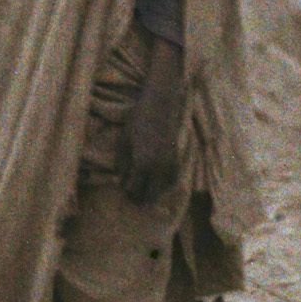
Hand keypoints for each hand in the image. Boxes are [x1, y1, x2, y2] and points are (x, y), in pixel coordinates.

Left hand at [120, 32, 183, 206]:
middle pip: (149, 197)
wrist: (162, 103)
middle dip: (139, 197)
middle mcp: (160, 168)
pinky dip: (164, 186)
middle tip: (131, 194)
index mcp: (143, 163)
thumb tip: (121, 180)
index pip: (133, 190)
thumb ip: (122, 163)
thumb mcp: (124, 140)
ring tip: (143, 188)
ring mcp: (172, 164)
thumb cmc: (139, 119)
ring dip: (152, 193)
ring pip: (163, 192)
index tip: (123, 187)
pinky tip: (157, 182)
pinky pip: (172, 182)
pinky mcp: (179, 159)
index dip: (126, 191)